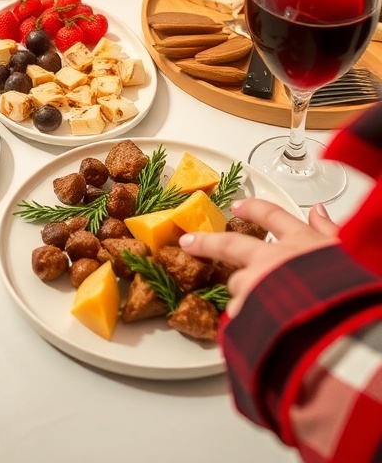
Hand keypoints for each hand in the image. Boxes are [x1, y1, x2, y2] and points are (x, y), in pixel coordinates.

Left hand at [179, 199, 338, 318]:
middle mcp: (271, 259)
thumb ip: (328, 232)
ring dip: (243, 294)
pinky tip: (255, 331)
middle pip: (232, 245)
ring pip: (237, 285)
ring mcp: (256, 286)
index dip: (253, 209)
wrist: (342, 331)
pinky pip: (240, 317)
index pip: (272, 216)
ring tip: (258, 311)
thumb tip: (318, 210)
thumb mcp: (347, 256)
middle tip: (189, 242)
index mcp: (300, 243)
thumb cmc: (348, 294)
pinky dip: (245, 322)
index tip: (236, 206)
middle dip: (207, 242)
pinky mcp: (247, 314)